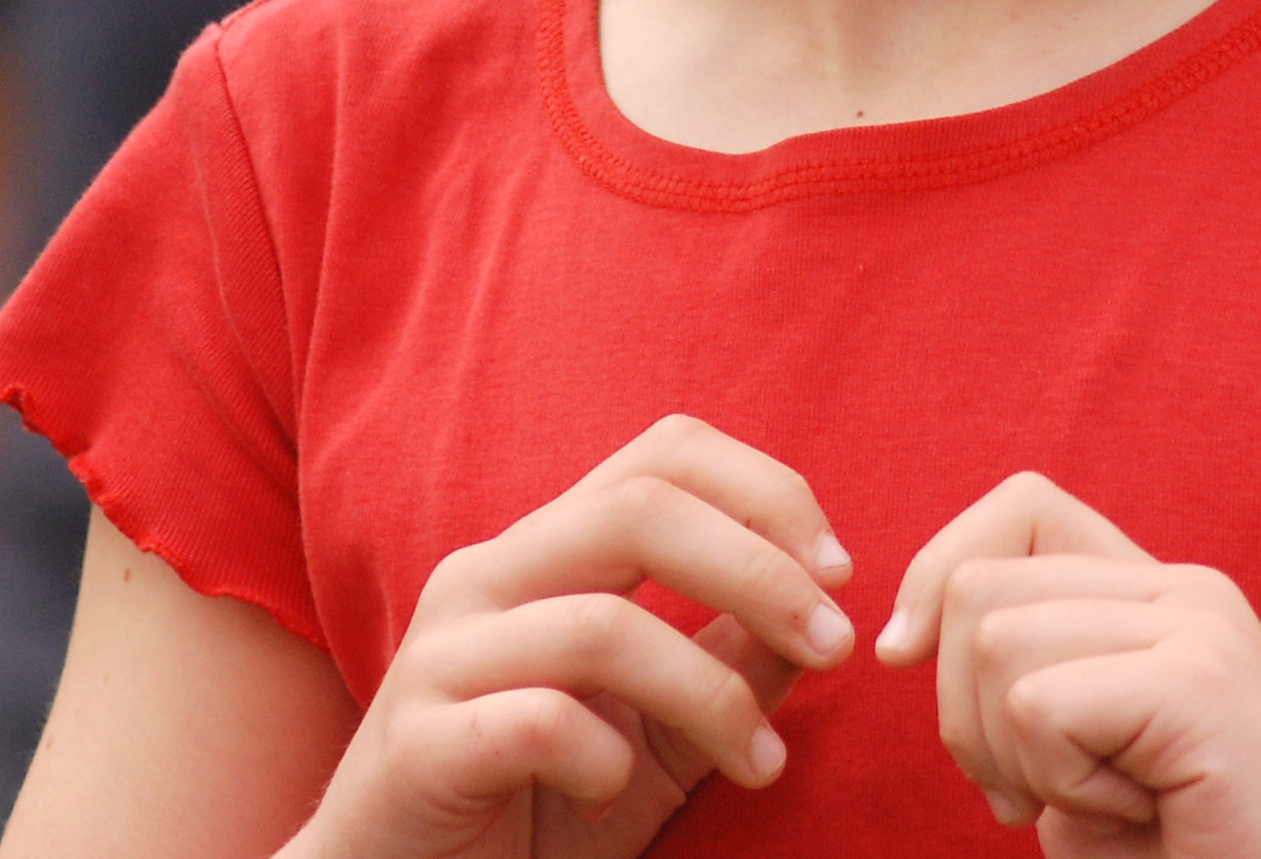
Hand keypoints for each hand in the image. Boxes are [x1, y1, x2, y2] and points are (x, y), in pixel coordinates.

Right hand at [294, 416, 855, 858]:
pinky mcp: (419, 744)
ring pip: (604, 625)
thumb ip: (724, 665)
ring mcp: (444, 654)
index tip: (841, 570)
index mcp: (545, 551)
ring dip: (713, 694)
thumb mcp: (653, 735)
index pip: (663, 454)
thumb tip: (819, 615)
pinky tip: (617, 798)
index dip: (764, 492)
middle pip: (641, 508)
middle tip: (836, 644)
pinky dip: (606, 758)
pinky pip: (538, 721)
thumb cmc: (530, 806)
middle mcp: (489, 576)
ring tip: (765, 764)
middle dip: (759, 570)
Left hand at [878, 473, 1260, 858]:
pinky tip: (1135, 817)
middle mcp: (1184, 589)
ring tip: (1099, 808)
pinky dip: (1058, 785)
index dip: (939, 567)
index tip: (904, 654)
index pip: (1020, 505)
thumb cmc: (1192, 857)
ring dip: (1015, 759)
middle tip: (1024, 798)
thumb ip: (1024, 677)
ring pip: (995, 644)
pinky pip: (1038, 708)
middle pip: (979, 585)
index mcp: (1161, 592)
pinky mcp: (1199, 682)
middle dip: (960, 708)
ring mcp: (1198, 626)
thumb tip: (908, 638)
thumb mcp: (1086, 754)